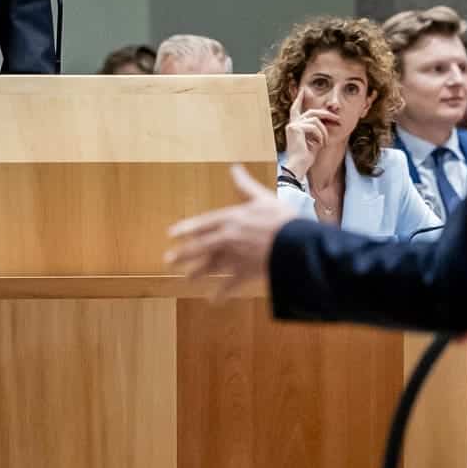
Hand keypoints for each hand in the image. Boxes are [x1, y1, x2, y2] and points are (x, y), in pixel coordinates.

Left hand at [166, 164, 298, 298]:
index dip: (187, 228)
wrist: (297, 244)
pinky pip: (231, 284)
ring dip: (198, 272)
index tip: (172, 234)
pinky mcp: (246, 272)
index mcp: (232, 218)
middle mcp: (228, 238)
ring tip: (187, 278)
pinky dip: (222, 293)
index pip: (204, 224)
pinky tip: (214, 300)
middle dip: (184, 254)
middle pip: (201, 247)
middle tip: (169, 260)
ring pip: (212, 266)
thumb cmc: (282, 218)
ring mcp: (235, 256)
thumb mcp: (263, 198)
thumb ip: (245, 186)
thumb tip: (234, 168)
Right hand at [283, 89, 336, 179]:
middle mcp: (291, 124)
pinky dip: (320, 136)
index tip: (303, 90)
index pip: (296, 109)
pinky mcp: (295, 128)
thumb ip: (318, 129)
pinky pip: (314, 126)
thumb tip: (329, 120)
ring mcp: (293, 125)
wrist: (298, 166)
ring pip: (315, 120)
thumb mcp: (315, 140)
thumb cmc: (306, 157)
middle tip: (338, 120)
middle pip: (312, 112)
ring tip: (324, 143)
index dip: (299, 99)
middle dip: (326, 115)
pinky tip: (319, 144)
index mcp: (294, 126)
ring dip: (324, 132)